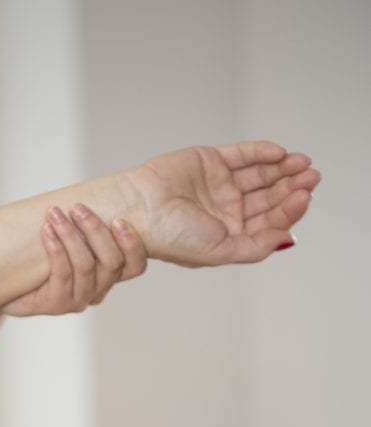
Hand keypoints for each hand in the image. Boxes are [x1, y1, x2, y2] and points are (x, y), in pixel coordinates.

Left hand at [3, 204, 146, 315]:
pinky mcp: (57, 305)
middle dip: (95, 230)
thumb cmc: (40, 255)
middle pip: (111, 262)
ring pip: (86, 265)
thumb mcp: (70, 234)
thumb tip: (99, 188)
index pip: (135, 266)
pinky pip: (62, 274)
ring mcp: (78, 300)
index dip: (132, 244)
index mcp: (108, 275)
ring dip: (70, 235)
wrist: (7, 280)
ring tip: (54, 213)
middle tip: (77, 208)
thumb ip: (85, 222)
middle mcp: (97, 290)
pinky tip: (46, 230)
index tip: (118, 219)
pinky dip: (56, 248)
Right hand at [123, 140, 320, 265]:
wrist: (138, 210)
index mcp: (228, 235)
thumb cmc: (170, 237)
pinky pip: (242, 154)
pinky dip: (262, 152)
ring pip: (261, 175)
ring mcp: (219, 185)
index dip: (289, 209)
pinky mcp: (210, 161)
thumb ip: (255, 247)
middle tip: (311, 177)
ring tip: (302, 164)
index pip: (268, 222)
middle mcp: (226, 210)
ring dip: (283, 169)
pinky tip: (279, 153)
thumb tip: (287, 239)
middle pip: (269, 197)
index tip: (303, 197)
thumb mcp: (219, 251)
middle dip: (292, 187)